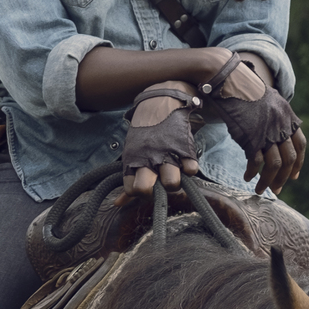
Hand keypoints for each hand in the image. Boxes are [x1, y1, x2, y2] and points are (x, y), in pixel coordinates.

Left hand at [118, 85, 200, 201]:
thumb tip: (117, 205)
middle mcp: (148, 160)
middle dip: (152, 193)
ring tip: (172, 173)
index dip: (136, 192)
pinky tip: (185, 164)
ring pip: (171, 182)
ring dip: (173, 182)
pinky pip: (191, 169)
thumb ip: (127, 179)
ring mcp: (167, 155)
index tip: (142, 187)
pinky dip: (190, 169)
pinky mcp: (185, 148)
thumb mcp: (131, 153)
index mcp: (133, 160)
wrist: (159, 103)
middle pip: (145, 189)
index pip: (130, 189)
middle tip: (157, 185)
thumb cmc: (144, 135)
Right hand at [204, 55, 304, 193]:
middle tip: (276, 189)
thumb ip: (277, 117)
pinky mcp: (251, 138)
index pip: (300, 145)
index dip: (298, 163)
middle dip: (283, 177)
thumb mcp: (270, 101)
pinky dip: (253, 173)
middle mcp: (281, 127)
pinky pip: (256, 162)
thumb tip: (278, 132)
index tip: (293, 176)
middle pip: (289, 159)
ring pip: (274, 164)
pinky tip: (247, 177)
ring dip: (268, 181)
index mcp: (287, 118)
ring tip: (260, 189)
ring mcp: (267, 133)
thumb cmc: (246, 91)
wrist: (233, 82)